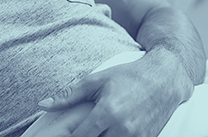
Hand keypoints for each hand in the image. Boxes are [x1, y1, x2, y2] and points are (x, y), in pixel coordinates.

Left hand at [39, 49, 193, 136]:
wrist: (164, 79)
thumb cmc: (128, 76)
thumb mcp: (96, 80)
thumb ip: (69, 95)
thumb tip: (43, 104)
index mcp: (108, 112)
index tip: (59, 136)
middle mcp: (123, 129)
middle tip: (77, 131)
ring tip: (94, 130)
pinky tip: (108, 132)